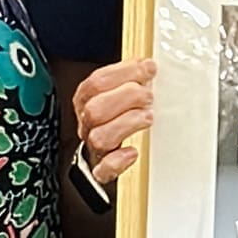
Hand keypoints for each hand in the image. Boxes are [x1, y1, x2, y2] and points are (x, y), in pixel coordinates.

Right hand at [72, 57, 155, 183]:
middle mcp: (88, 122)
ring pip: (99, 138)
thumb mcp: (129, 86)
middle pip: (94, 110)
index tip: (148, 68)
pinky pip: (102, 171)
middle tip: (148, 96)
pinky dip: (118, 161)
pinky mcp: (103, 169)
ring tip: (147, 117)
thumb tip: (149, 66)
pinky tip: (132, 151)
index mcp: (88, 99)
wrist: (128, 144)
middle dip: (125, 98)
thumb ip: (135, 75)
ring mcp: (94, 146)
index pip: (96, 83)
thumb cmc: (129, 109)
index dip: (124, 73)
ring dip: (126, 124)